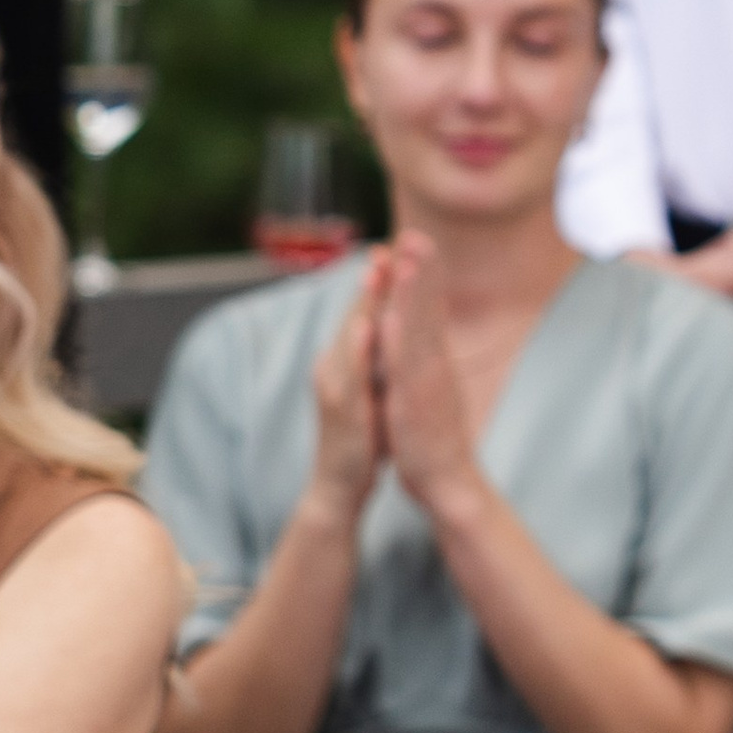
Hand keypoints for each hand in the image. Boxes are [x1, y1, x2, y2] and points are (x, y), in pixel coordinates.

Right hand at [305, 253, 385, 523]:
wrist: (340, 488)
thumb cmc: (363, 435)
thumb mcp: (374, 387)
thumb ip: (380, 355)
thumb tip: (395, 322)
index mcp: (347, 361)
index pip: (366, 312)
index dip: (381, 280)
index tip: (398, 244)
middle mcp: (335, 368)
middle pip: (355, 316)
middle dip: (372, 281)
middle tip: (386, 245)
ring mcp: (336, 391)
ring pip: (350, 340)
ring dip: (363, 305)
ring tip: (376, 273)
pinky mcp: (344, 415)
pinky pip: (352, 378)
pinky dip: (359, 352)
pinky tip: (368, 329)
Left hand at [372, 233, 480, 511]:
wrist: (448, 480)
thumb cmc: (432, 436)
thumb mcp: (427, 388)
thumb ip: (424, 359)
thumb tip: (418, 333)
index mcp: (432, 358)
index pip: (427, 307)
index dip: (422, 273)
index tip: (415, 239)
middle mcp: (434, 362)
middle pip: (429, 306)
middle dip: (422, 268)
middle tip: (417, 232)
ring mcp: (427, 380)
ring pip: (420, 326)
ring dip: (415, 291)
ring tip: (411, 258)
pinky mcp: (416, 401)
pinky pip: (407, 365)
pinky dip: (401, 337)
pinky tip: (395, 315)